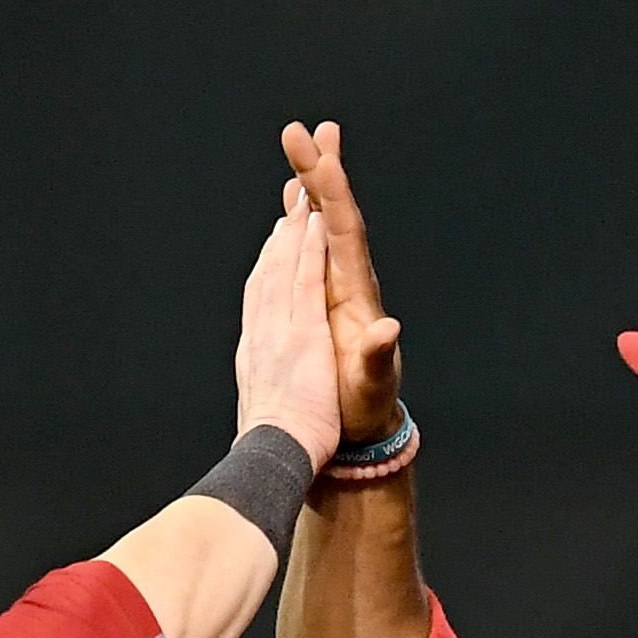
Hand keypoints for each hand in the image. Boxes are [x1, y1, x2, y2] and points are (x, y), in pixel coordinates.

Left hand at [234, 200, 342, 470]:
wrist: (277, 455)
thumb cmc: (320, 427)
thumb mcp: (347, 393)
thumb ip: (368, 352)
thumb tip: (387, 327)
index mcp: (305, 332)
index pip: (307, 270)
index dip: (314, 234)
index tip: (318, 198)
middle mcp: (277, 327)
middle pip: (282, 262)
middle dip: (292, 222)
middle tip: (300, 182)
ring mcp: (259, 336)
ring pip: (265, 276)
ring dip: (275, 241)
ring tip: (285, 212)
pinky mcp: (250, 348)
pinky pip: (255, 298)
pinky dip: (261, 271)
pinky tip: (266, 263)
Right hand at [281, 121, 404, 443]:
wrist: (362, 424)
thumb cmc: (365, 407)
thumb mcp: (373, 383)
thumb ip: (379, 356)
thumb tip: (388, 328)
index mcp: (355, 293)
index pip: (345, 230)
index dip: (334, 193)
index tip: (318, 157)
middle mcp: (347, 280)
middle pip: (335, 214)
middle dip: (319, 171)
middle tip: (306, 128)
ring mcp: (334, 286)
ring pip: (323, 224)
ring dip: (313, 185)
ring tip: (304, 146)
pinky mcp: (321, 297)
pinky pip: (310, 248)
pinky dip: (301, 220)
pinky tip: (293, 205)